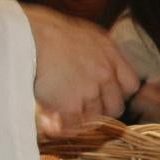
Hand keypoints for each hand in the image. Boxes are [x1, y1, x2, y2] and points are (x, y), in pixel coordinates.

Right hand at [22, 4, 138, 134]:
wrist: (28, 37)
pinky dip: (65, 126)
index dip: (118, 93)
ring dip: (80, 117)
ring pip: (95, 118)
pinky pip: (75, 126)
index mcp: (110, 54)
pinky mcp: (72, 105)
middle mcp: (105, 74)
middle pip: (115, 107)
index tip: (104, 94)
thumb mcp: (85, 35)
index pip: (131, 86)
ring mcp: (90, 91)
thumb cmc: (49, 33)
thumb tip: (98, 71)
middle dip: (101, 109)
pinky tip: (54, 119)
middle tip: (81, 106)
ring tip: (63, 110)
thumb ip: (98, 54)